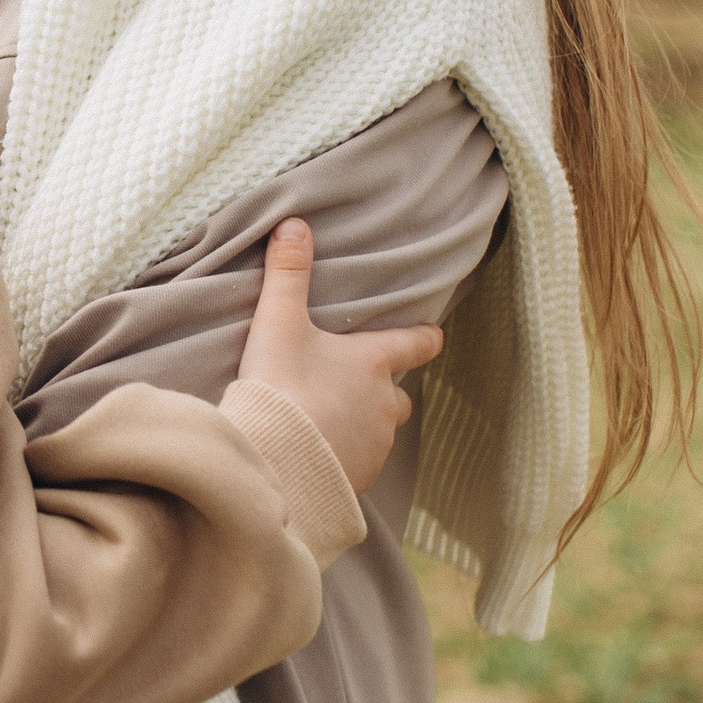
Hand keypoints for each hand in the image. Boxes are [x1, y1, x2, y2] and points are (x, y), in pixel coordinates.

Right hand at [236, 219, 443, 495]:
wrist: (272, 459)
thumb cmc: (280, 387)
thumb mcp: (278, 322)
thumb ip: (287, 273)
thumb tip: (294, 224)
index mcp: (374, 363)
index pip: (419, 344)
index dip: (425, 337)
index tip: (430, 335)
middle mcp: (385, 405)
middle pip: (400, 394)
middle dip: (382, 389)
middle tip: (351, 383)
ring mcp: (375, 445)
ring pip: (379, 431)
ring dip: (360, 424)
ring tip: (324, 421)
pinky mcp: (358, 478)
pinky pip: (358, 464)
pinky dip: (342, 457)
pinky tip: (315, 454)